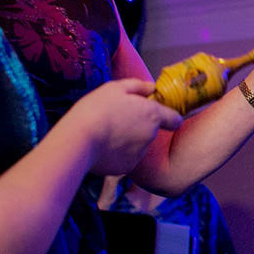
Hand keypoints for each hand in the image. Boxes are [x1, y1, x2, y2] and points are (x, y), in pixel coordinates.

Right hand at [65, 79, 181, 174]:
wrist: (78, 140)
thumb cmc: (96, 109)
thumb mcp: (115, 88)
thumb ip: (138, 86)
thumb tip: (152, 87)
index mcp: (152, 115)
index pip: (175, 119)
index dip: (169, 117)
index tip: (160, 116)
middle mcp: (151, 136)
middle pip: (151, 131)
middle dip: (138, 126)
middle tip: (116, 120)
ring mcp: (139, 153)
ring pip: (138, 145)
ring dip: (127, 140)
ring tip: (105, 133)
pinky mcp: (127, 168)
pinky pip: (125, 158)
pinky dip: (117, 154)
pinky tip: (102, 147)